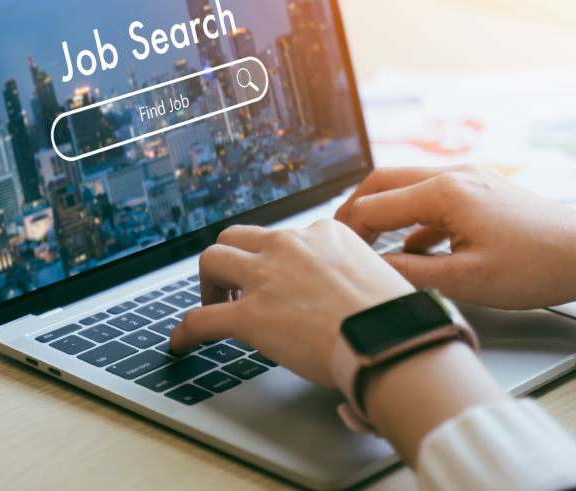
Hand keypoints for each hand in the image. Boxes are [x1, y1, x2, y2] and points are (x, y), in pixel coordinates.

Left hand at [169, 219, 413, 386]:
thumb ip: (354, 272)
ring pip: (212, 259)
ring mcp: (266, 277)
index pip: (284, 237)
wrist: (391, 341)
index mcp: (324, 232)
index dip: (274, 259)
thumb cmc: (394, 318)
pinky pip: (201, 318)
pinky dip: (187, 331)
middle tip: (235, 288)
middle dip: (231, 260)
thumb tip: (351, 295)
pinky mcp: (250, 316)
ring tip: (212, 306)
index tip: (275, 276)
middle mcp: (290, 245)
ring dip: (208, 283)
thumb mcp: (379, 273)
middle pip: (237, 235)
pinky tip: (181, 343)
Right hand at [334, 164, 575, 309]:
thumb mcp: (466, 280)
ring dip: (384, 212)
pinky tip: (413, 248)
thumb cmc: (538, 266)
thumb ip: (411, 273)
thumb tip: (371, 271)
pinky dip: (412, 218)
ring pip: (407, 186)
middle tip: (338, 239)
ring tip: (368, 244)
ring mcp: (470, 178)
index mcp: (445, 192)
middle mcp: (454, 175)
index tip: (335, 255)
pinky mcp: (482, 190)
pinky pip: (432, 197)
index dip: (348, 231)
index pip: (374, 205)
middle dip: (356, 209)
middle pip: (383, 182)